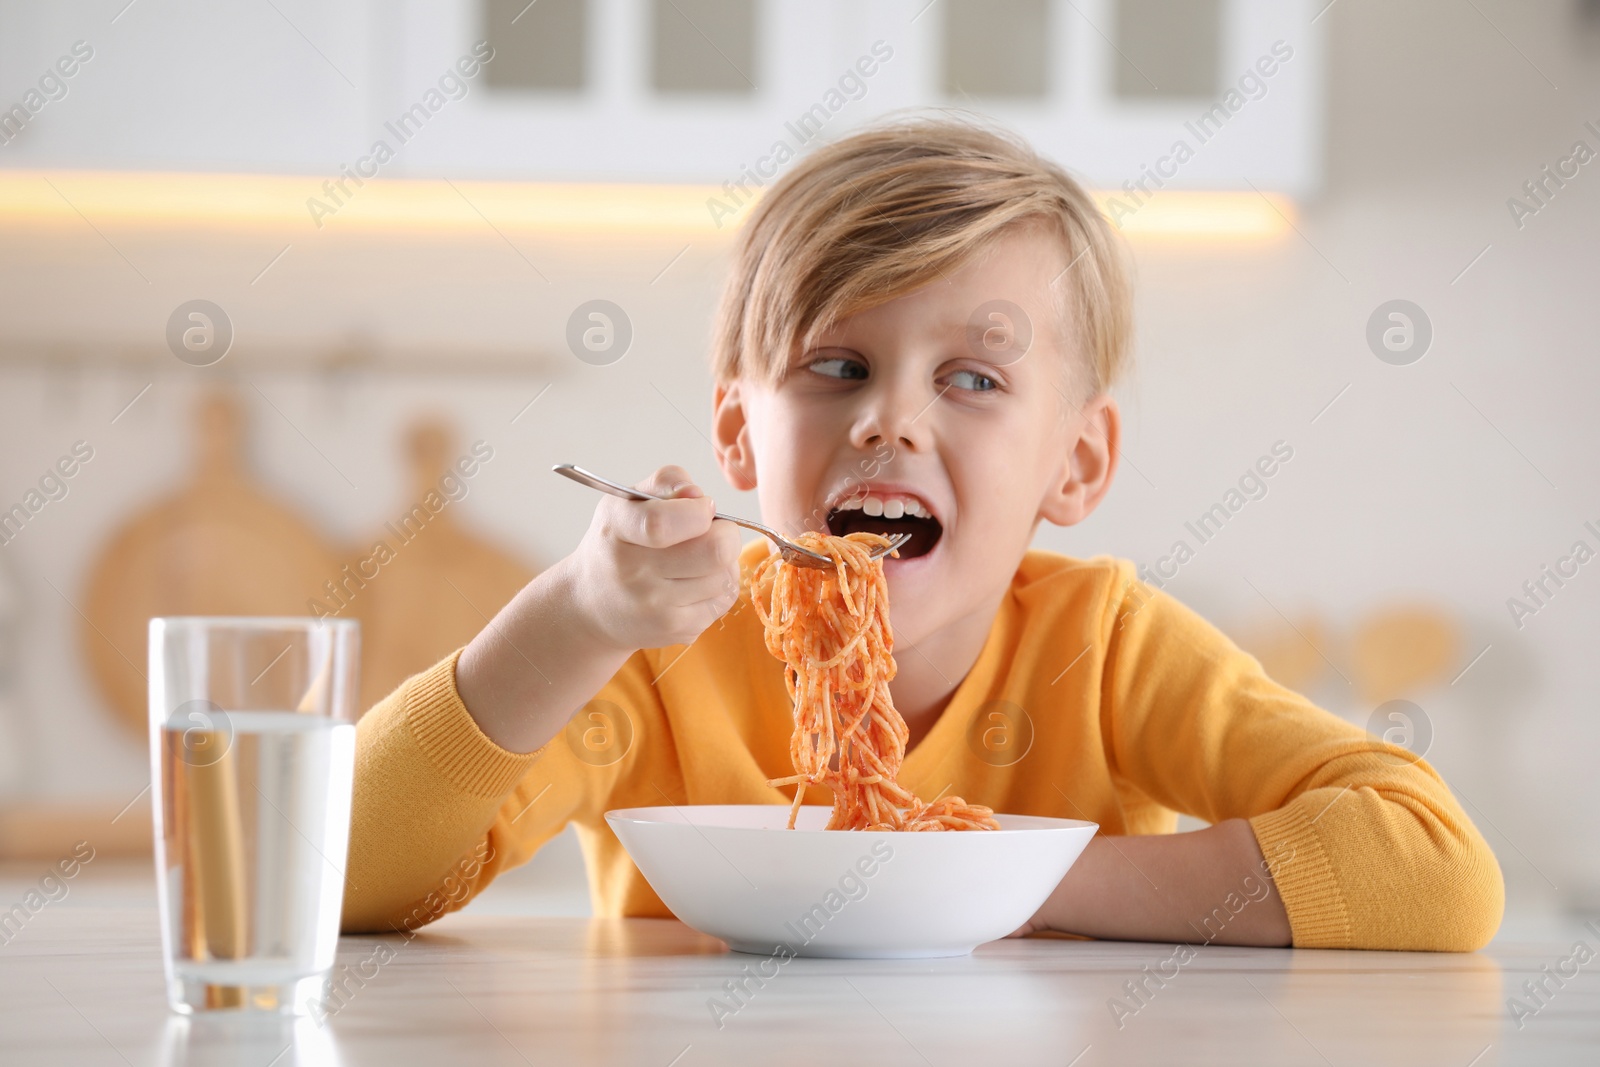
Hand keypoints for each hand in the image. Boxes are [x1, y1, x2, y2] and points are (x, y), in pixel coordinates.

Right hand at [569, 465, 742, 651]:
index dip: (698, 512)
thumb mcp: (627, 501)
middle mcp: (632, 573)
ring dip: (724, 562)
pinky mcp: (674, 630)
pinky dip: (719, 586)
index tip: (702, 507)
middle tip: (711, 531)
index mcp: (617, 529)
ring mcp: (653, 607)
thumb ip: (666, 483)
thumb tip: (698, 495)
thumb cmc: (617, 543)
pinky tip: (696, 581)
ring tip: (701, 557)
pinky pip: (723, 600)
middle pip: (714, 552)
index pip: (661, 524)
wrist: (591, 604)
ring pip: (725, 576)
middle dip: (726, 534)